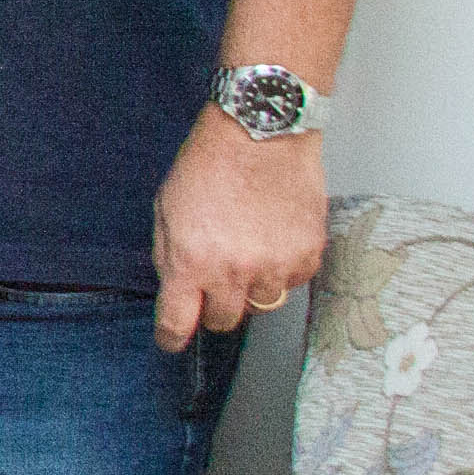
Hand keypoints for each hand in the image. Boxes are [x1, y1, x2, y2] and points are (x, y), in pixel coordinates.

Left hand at [157, 105, 327, 351]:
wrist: (261, 135)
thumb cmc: (208, 166)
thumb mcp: (165, 211)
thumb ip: (169, 258)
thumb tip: (176, 294)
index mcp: (190, 262)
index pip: (178, 324)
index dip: (172, 337)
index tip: (172, 340)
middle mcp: (234, 272)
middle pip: (223, 322)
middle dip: (213, 308)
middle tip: (213, 282)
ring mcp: (275, 267)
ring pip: (260, 305)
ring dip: (250, 288)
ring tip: (246, 250)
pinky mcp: (307, 256)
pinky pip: (291, 283)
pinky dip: (281, 270)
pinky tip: (272, 239)